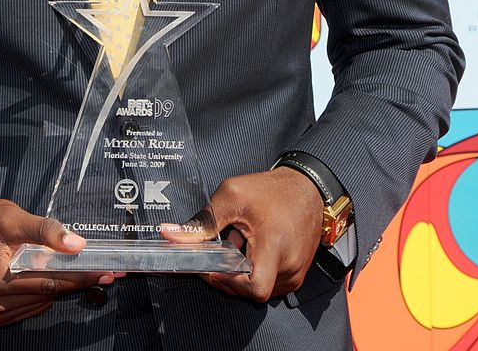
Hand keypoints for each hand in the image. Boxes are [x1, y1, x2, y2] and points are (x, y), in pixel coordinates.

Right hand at [0, 197, 117, 325]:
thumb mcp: (11, 217)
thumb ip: (44, 230)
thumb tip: (75, 243)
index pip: (50, 282)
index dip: (81, 276)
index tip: (105, 272)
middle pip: (49, 294)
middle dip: (75, 279)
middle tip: (99, 267)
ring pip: (42, 301)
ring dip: (57, 284)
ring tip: (66, 263)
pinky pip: (32, 304)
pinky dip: (43, 289)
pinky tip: (44, 272)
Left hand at [204, 168, 322, 300]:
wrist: (306, 188)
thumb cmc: (272, 190)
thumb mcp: (232, 196)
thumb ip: (202, 221)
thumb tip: (170, 234)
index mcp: (275, 248)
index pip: (255, 289)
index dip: (230, 283)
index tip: (215, 268)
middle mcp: (289, 267)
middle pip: (249, 290)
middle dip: (229, 272)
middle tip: (225, 244)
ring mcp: (295, 274)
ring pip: (257, 288)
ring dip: (241, 271)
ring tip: (241, 241)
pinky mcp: (296, 275)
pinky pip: (268, 283)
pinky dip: (254, 270)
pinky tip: (252, 247)